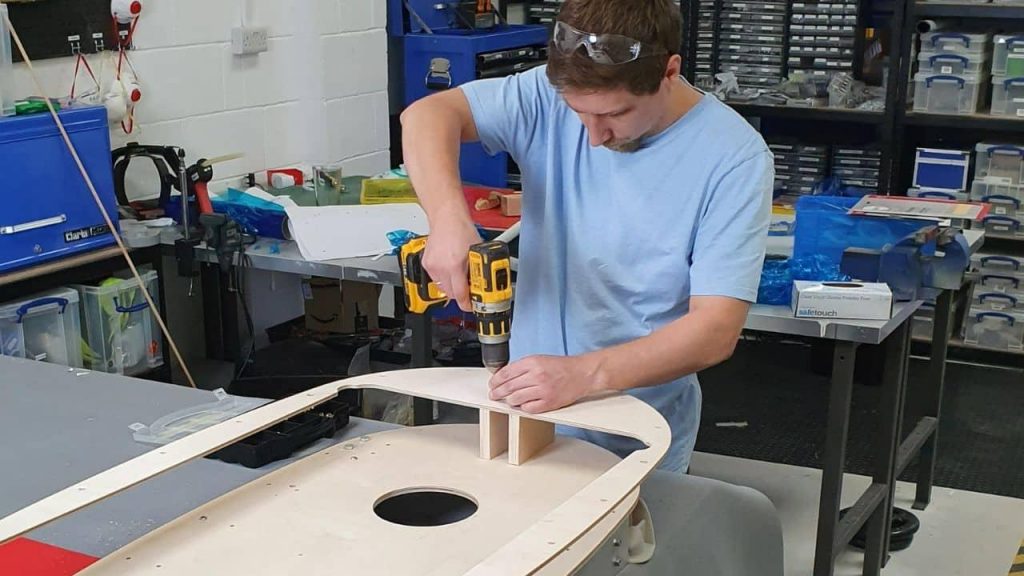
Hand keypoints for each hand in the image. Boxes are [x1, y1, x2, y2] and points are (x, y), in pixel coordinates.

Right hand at [423, 218, 480, 311]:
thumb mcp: (477, 252)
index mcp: (454, 265)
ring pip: (442, 287)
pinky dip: (444, 277)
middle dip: (461, 294)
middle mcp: (441, 268)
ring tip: (459, 274)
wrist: (446, 217)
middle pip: (451, 294)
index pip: (460, 294)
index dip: (467, 304)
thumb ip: (478, 270)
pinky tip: (449, 267)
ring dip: (452, 285)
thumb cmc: (462, 229)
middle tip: (469, 289)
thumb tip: (482, 284)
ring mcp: (432, 266)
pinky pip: (436, 279)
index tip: (471, 306)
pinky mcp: (426, 264)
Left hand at [488, 355, 604, 413]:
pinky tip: (523, 404)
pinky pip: (528, 408)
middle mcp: (536, 376)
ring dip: (509, 401)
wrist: (581, 374)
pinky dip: (523, 407)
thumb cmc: (561, 367)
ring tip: (509, 400)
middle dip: (497, 393)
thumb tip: (504, 376)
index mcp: (532, 363)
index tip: (492, 384)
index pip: (506, 373)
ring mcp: (542, 390)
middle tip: (494, 395)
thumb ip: (522, 367)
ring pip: (515, 399)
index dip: (495, 380)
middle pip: (508, 387)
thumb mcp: (539, 359)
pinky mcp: (549, 402)